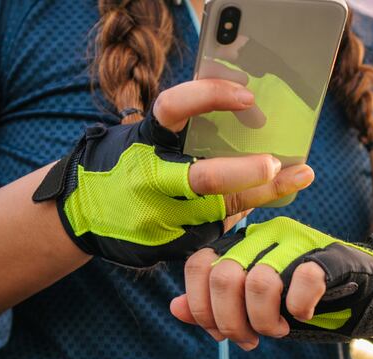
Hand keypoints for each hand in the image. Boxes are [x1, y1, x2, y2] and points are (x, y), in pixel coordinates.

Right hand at [33, 78, 313, 267]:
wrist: (78, 214)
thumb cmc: (123, 167)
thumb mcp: (144, 143)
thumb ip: (186, 136)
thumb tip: (246, 126)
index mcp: (144, 143)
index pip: (173, 110)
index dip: (209, 97)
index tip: (247, 96)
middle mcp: (152, 180)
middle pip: (204, 179)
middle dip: (245, 173)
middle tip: (277, 164)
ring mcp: (161, 218)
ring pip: (219, 213)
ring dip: (259, 196)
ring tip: (293, 179)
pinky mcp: (170, 247)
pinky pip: (213, 235)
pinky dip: (239, 220)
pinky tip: (267, 205)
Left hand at [169, 217, 372, 348]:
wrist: (372, 298)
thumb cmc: (313, 305)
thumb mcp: (258, 312)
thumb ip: (218, 309)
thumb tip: (174, 310)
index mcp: (244, 245)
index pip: (199, 266)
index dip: (203, 307)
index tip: (222, 333)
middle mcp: (266, 235)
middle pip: (224, 276)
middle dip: (232, 321)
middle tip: (252, 339)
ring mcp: (300, 241)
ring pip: (260, 280)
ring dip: (266, 320)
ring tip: (280, 330)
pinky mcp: (332, 256)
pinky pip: (304, 278)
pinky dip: (300, 307)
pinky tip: (305, 315)